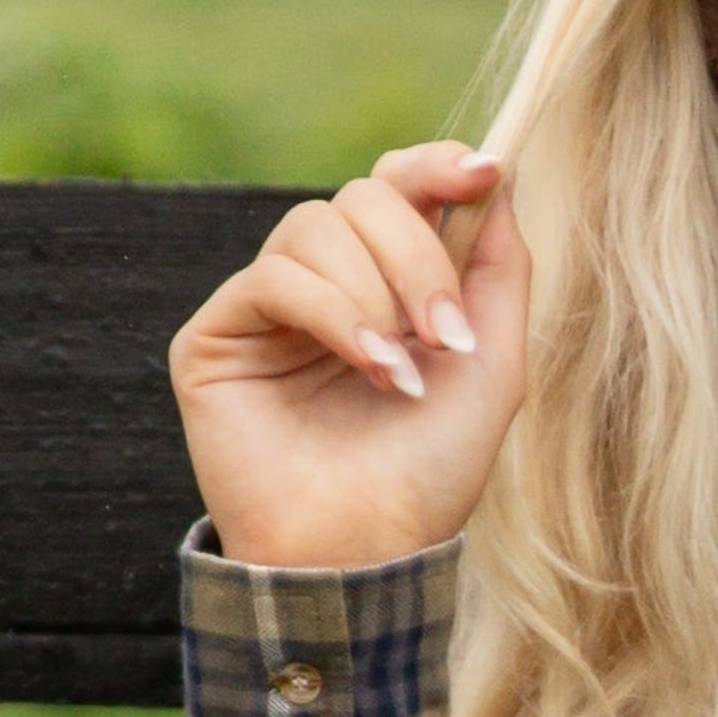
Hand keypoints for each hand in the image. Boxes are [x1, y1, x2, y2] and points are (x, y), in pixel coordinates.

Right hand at [167, 138, 529, 571]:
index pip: (398, 187)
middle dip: (419, 257)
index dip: (437, 167)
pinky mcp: (218, 334)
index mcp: (385, 284)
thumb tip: (499, 172)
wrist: (366, 549)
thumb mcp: (493, 364)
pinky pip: (275, 276)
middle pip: (365, 197)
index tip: (484, 173)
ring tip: (399, 374)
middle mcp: (325, 285)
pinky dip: (334, 314)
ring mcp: (268, 307)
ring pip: (318, 225)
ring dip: (376, 294)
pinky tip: (369, 368)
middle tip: (444, 336)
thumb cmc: (428, 473)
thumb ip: (500, 269)